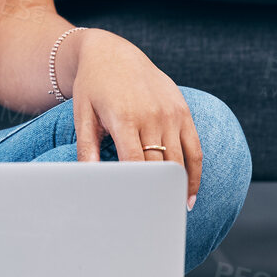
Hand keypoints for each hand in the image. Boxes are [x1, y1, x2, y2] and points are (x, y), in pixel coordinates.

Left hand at [69, 30, 201, 210]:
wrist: (111, 52)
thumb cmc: (92, 87)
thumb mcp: (82, 115)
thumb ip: (86, 148)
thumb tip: (87, 178)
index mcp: (125, 118)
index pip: (136, 165)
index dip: (138, 191)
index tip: (137, 214)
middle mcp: (152, 115)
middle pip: (160, 167)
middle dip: (158, 196)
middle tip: (154, 224)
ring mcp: (171, 113)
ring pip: (180, 161)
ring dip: (178, 190)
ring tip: (172, 215)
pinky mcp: (182, 110)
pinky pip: (194, 147)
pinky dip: (194, 173)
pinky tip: (187, 193)